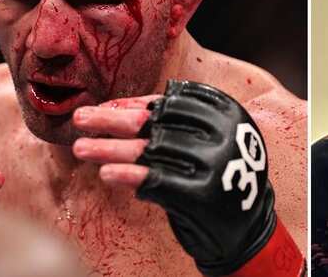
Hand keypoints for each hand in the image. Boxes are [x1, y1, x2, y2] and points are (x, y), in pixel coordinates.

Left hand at [73, 81, 302, 275]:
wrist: (247, 227)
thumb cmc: (218, 176)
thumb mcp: (208, 140)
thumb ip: (172, 122)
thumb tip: (115, 107)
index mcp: (228, 114)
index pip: (173, 101)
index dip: (135, 103)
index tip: (107, 106)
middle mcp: (224, 135)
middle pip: (156, 123)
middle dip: (113, 121)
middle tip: (80, 119)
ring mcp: (215, 165)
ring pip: (151, 151)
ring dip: (110, 149)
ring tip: (81, 148)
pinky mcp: (202, 196)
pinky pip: (157, 181)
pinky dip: (129, 176)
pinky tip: (106, 174)